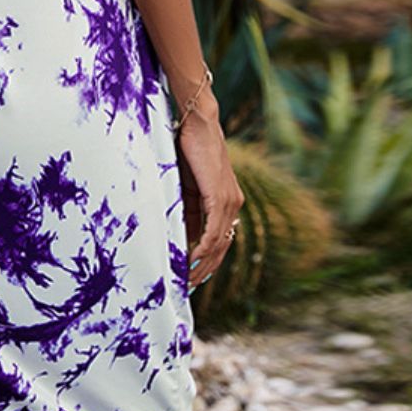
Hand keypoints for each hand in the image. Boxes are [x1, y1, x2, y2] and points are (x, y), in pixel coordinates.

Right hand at [174, 105, 243, 294]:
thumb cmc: (189, 148)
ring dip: (202, 264)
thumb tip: (178, 230)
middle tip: (188, 286)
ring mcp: (229, 201)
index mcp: (225, 201)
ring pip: (218, 243)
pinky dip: (204, 249)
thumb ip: (186, 206)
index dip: (206, 259)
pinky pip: (213, 231)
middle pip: (221, 247)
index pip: (218, 239)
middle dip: (204, 269)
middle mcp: (232, 204)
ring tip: (187, 280)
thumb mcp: (186, 184)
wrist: (199, 123)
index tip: (191, 275)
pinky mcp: (220, 197)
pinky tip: (192, 260)